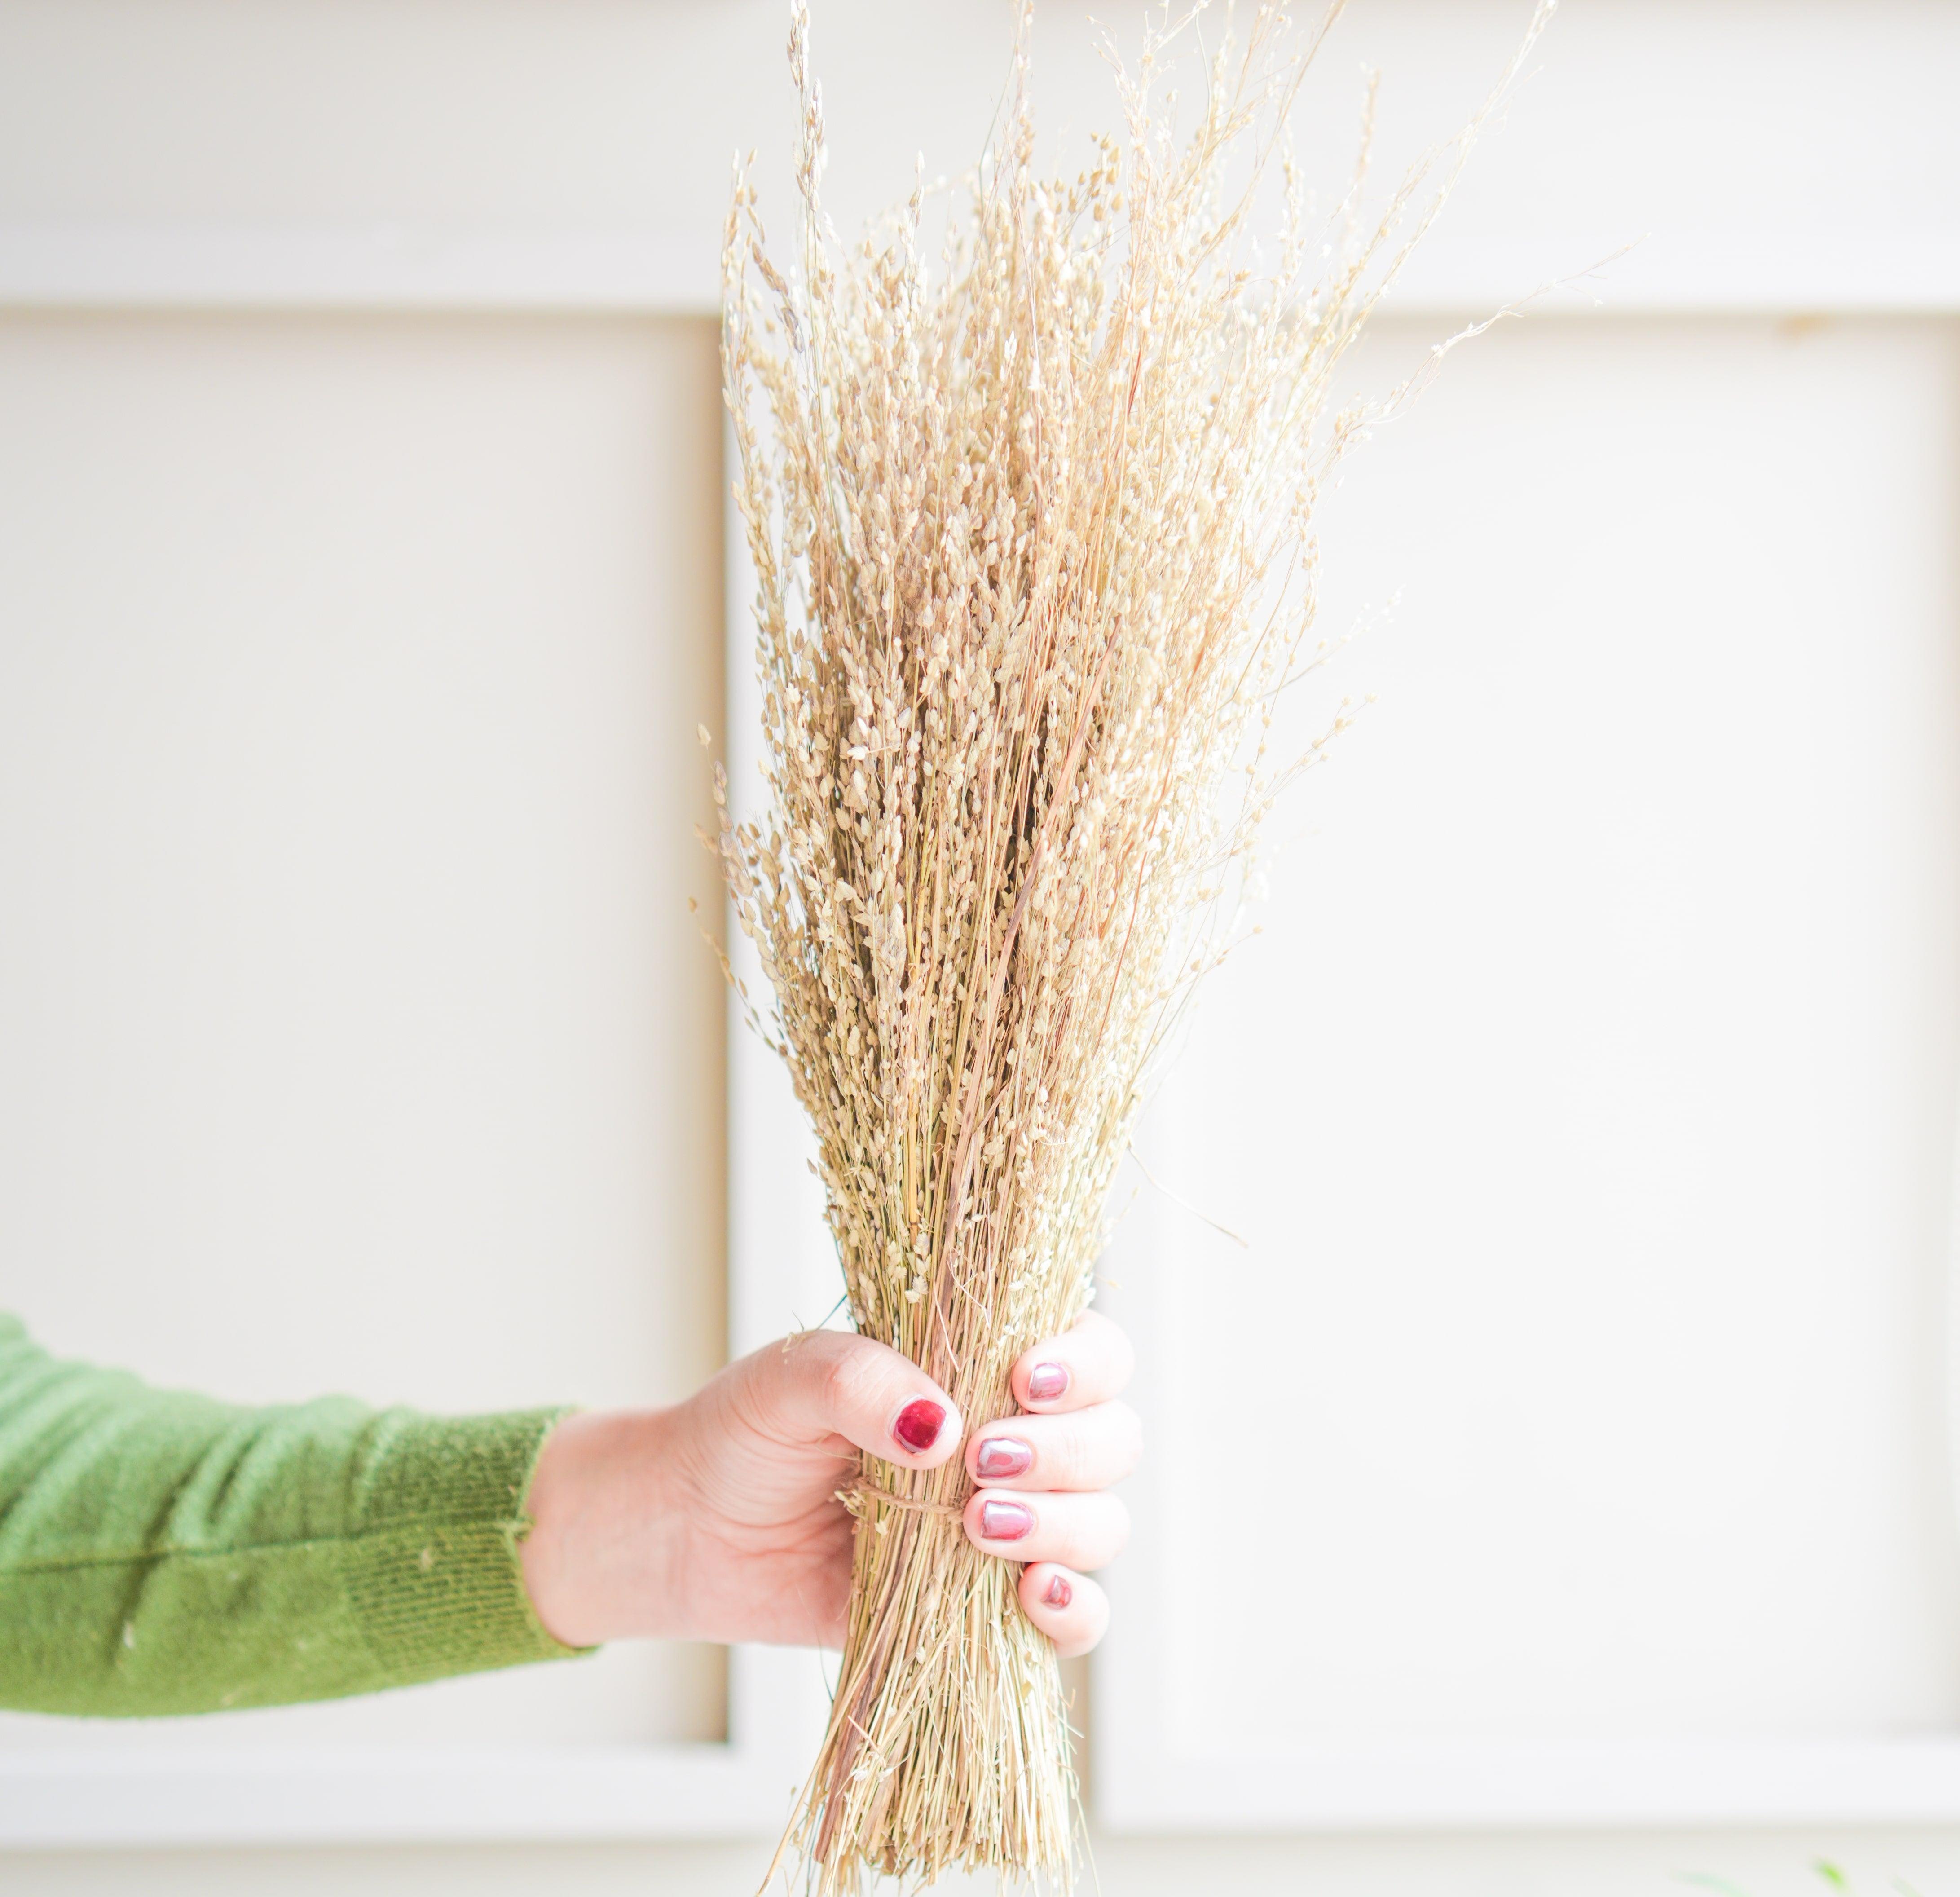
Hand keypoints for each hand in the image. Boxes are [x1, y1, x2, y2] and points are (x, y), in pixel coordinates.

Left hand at [519, 1311, 1138, 1659]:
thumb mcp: (793, 1380)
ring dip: (1062, 1524)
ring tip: (975, 1524)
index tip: (1023, 1378)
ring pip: (1101, 1523)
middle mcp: (1016, 1441)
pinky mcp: (985, 1606)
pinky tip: (1034, 1596)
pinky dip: (1075, 1611)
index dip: (1084, 1363)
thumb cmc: (749, 1432)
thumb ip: (864, 1383)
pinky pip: (1075, 1618)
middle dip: (1066, 1451)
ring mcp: (1009, 1525)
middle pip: (1113, 1439)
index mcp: (986, 1364)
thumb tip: (940, 1429)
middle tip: (981, 1462)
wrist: (693, 1528)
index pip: (1094, 1350)